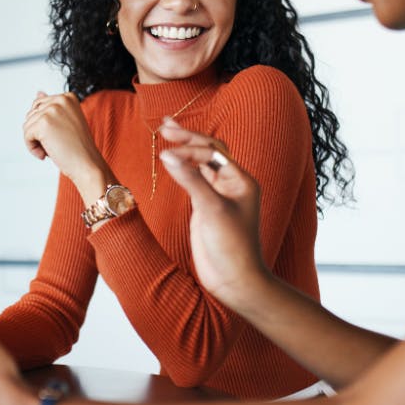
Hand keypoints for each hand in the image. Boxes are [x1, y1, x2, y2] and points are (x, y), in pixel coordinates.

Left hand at [23, 91, 112, 197]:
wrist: (88, 166)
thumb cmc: (78, 148)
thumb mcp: (66, 122)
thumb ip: (51, 106)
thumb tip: (38, 92)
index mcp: (68, 97)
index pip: (40, 106)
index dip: (45, 126)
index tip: (60, 136)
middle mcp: (60, 100)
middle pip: (31, 114)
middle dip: (38, 132)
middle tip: (56, 144)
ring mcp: (52, 110)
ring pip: (27, 125)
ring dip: (36, 141)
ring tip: (53, 149)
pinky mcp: (44, 123)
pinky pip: (26, 135)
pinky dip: (32, 148)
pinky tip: (46, 154)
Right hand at [158, 117, 269, 307]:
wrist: (234, 281)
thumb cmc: (231, 247)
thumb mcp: (211, 210)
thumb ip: (190, 180)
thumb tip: (168, 155)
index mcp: (241, 180)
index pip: (212, 152)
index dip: (189, 148)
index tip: (166, 153)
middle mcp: (232, 184)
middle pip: (208, 151)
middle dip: (187, 137)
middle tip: (164, 124)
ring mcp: (219, 196)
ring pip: (201, 163)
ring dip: (184, 149)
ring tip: (165, 132)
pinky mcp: (206, 208)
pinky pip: (195, 180)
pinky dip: (182, 167)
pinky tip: (170, 159)